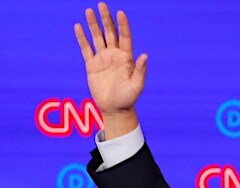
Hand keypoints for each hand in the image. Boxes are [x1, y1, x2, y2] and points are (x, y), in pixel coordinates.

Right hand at [74, 2, 146, 136]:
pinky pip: (86, 49)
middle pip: (110, 33)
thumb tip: (145, 55)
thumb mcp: (136, 86)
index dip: (123, 25)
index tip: (120, 12)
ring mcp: (103, 59)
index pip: (125, 37)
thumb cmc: (128, 99)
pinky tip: (78, 26)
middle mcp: (114, 55)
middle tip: (101, 4)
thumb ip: (140, 70)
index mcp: (126, 58)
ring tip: (88, 11)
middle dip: (106, 19)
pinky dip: (82, 38)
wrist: (115, 109)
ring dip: (93, 24)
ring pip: (97, 38)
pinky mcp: (92, 65)